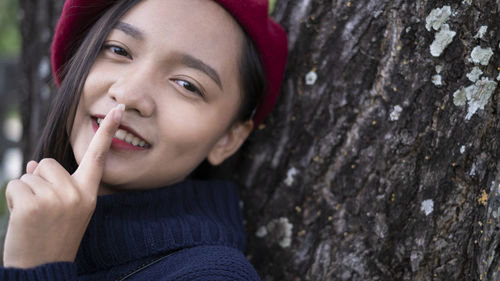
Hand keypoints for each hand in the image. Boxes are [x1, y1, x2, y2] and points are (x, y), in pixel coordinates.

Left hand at [3, 104, 124, 267]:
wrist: (42, 269)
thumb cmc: (53, 237)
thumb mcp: (66, 210)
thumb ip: (57, 184)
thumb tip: (33, 164)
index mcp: (88, 194)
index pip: (98, 158)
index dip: (107, 132)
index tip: (118, 109)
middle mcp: (76, 194)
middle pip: (48, 164)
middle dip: (39, 180)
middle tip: (43, 209)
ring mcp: (56, 199)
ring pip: (30, 174)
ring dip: (25, 191)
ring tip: (33, 216)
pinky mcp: (33, 204)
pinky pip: (16, 184)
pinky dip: (13, 198)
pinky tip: (22, 217)